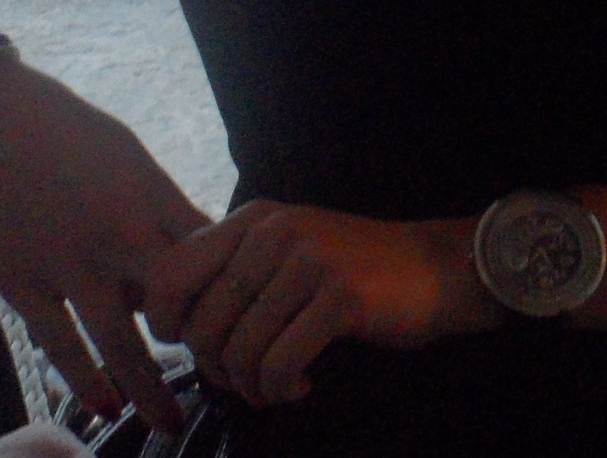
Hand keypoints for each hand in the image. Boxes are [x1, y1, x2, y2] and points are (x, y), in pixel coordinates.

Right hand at [0, 57, 210, 431]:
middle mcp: (117, 234)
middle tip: (228, 385)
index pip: (209, 256)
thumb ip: (155, 205)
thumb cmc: (59, 129)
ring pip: (120, 340)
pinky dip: (83, 379)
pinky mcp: (19, 282)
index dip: (230, 293)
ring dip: (147, 387)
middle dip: (204, 348)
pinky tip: (103, 407)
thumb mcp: (126, 154)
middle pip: (177, 305)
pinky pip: (58, 343)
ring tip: (169, 424)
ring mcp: (67, 263)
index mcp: (151, 195)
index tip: (245, 323)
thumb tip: (187, 248)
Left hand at [145, 202, 500, 406]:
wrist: (439, 269)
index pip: (170, 274)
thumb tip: (172, 324)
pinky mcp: (340, 296)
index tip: (193, 348)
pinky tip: (303, 386)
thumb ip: (234, 271)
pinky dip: (282, 389)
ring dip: (252, 387)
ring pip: (240, 351)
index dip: (166, 324)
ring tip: (276, 388)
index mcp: (255, 218)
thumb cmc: (356, 272)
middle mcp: (276, 231)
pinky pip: (279, 364)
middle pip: (202, 325)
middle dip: (216, 369)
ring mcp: (310, 261)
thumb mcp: (288, 252)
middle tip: (246, 381)